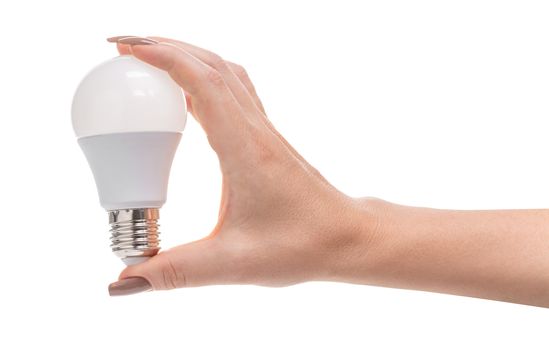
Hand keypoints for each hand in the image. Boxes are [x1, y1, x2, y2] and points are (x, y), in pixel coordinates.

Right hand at [107, 36, 371, 294]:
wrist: (347, 237)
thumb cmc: (303, 245)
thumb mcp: (234, 262)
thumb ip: (177, 271)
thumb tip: (126, 281)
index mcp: (245, 149)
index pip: (203, 83)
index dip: (163, 57)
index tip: (125, 49)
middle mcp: (255, 130)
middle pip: (211, 65)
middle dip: (166, 47)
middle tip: (124, 48)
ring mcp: (263, 131)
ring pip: (225, 74)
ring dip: (188, 57)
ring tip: (150, 60)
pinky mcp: (265, 140)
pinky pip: (235, 93)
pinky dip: (206, 79)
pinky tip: (189, 95)